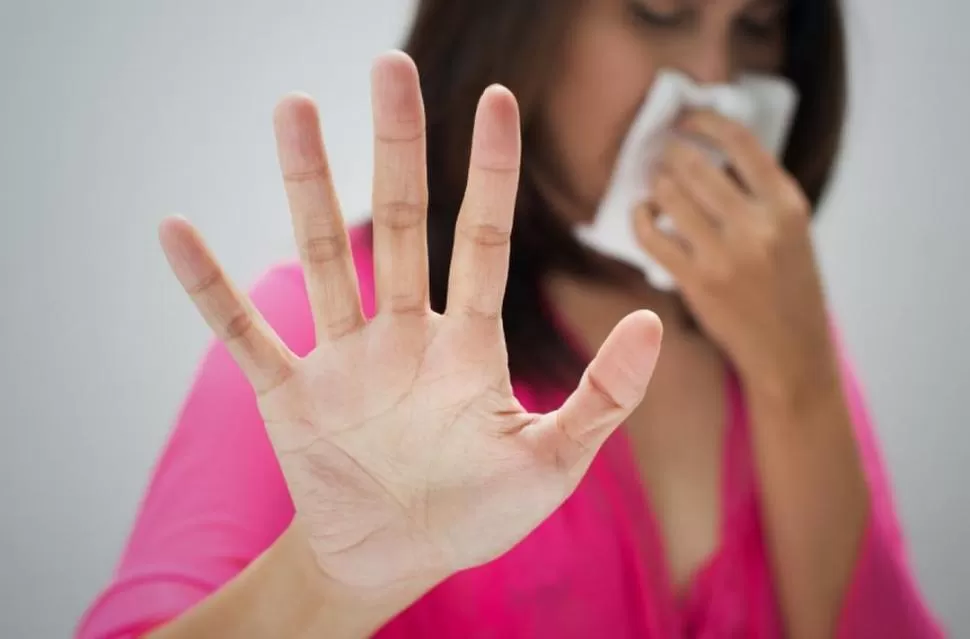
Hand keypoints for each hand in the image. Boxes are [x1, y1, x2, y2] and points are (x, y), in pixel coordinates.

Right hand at [158, 51, 661, 599]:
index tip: (498, 101)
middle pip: (398, 223)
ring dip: (306, 185)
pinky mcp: (290, 396)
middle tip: (388, 67)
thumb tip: (653, 320)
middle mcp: (403, 335)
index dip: (491, 172)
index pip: (482, 240)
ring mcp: (344, 360)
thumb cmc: (477, 514)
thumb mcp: (553, 463)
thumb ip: (604, 397)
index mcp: (468, 345)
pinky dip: (211, 287)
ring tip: (294, 109)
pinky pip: (245, 333)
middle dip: (398, 147)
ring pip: (322, 256)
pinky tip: (177, 230)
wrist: (395, 563)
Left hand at [634, 110, 836, 400]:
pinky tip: (644, 214)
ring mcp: (725, 254)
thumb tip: (708, 154)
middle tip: (665, 157)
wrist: (791, 352)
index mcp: (787, 205)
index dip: (706, 121)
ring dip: (656, 185)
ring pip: (669, 195)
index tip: (686, 119)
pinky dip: (641, 217)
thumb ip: (760, 195)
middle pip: (695, 165)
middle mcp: (757, 225)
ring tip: (658, 189)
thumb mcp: (793, 232)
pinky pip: (651, 235)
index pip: (741, 141)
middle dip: (671, 155)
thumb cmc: (790, 288)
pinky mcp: (696, 281)